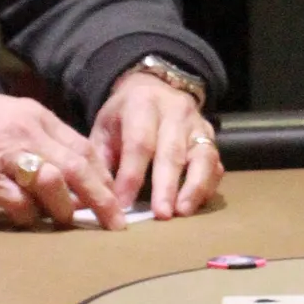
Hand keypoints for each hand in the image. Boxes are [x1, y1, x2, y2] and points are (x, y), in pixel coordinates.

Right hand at [0, 87, 126, 229]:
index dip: (103, 176)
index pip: (84, 148)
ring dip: (65, 208)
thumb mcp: (10, 115)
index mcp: (37, 117)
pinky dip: (29, 216)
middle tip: (115, 223)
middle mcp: (26, 133)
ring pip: (53, 183)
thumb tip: (70, 167)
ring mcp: (4, 155)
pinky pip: (18, 202)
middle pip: (78, 167)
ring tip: (67, 220)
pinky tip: (29, 220)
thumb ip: (41, 137)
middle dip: (102, 198)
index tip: (115, 197)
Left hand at [92, 72, 222, 217]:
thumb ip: (100, 160)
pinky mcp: (212, 138)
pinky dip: (208, 186)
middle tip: (161, 215)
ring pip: (203, 157)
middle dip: (166, 186)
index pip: (139, 143)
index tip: (122, 204)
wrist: (154, 89)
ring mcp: (198, 125)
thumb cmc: (125, 116)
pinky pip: (215, 164)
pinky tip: (195, 205)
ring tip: (183, 212)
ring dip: (194, 187)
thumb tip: (89, 199)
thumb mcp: (105, 127)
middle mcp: (176, 112)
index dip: (132, 175)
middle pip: (173, 152)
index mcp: (143, 105)